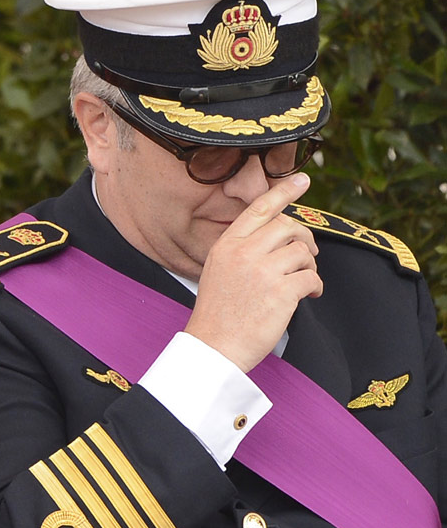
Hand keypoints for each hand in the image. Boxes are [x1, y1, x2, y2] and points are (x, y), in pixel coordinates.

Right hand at [185, 173, 322, 372]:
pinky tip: (308, 295)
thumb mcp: (219, 271)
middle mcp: (243, 253)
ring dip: (309, 266)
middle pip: (288, 227)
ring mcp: (262, 272)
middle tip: (308, 254)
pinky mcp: (280, 293)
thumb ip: (242, 250)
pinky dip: (315, 286)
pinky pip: (311, 277)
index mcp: (226, 246)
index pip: (258, 209)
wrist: (213, 347)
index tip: (302, 180)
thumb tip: (280, 236)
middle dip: (304, 239)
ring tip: (302, 282)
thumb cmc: (218, 314)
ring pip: (302, 252)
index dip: (283, 192)